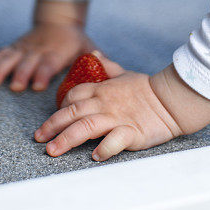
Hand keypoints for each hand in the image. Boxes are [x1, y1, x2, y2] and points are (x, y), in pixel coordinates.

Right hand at [0, 21, 100, 92]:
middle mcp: (40, 49)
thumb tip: (107, 67)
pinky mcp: (17, 46)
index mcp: (58, 51)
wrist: (58, 18)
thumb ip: (96, 59)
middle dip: (21, 74)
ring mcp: (26, 47)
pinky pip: (3, 53)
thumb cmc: (75, 39)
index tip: (37, 85)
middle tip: (16, 86)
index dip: (43, 73)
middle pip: (29, 62)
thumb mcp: (87, 46)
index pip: (50, 62)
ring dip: (1, 69)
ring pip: (12, 57)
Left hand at [33, 53, 186, 161]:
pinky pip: (115, 140)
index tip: (52, 119)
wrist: (171, 99)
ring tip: (53, 151)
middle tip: (39, 138)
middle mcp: (104, 103)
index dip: (60, 107)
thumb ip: (107, 66)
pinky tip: (95, 156)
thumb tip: (95, 54)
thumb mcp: (124, 73)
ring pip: (85, 127)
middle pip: (72, 113)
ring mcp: (117, 118)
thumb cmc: (146, 88)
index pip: (73, 96)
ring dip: (67, 139)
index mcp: (101, 89)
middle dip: (52, 126)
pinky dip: (104, 148)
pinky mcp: (131, 132)